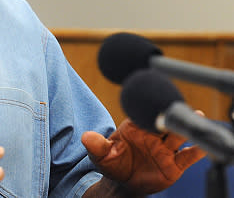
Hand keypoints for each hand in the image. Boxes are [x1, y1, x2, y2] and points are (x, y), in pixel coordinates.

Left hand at [81, 118, 205, 194]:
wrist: (124, 183)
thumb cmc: (113, 164)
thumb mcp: (101, 155)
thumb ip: (96, 145)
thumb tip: (86, 137)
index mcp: (136, 127)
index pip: (145, 116)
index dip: (150, 110)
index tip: (154, 107)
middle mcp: (153, 135)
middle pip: (165, 122)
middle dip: (171, 115)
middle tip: (177, 110)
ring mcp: (165, 149)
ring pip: (179, 136)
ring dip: (186, 127)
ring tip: (197, 117)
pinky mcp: (174, 165)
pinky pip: (188, 157)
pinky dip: (197, 151)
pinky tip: (202, 147)